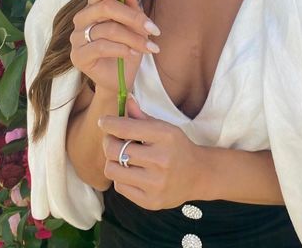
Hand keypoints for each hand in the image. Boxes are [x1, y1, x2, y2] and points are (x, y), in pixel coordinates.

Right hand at [69, 0, 160, 94]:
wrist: (119, 79)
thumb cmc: (127, 48)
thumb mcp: (134, 25)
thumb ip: (131, 6)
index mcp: (93, 7)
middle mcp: (82, 19)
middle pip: (105, 8)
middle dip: (133, 17)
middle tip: (153, 29)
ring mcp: (77, 37)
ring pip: (108, 29)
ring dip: (133, 38)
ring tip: (149, 46)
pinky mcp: (78, 56)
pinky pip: (101, 47)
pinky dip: (122, 49)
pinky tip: (133, 53)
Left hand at [99, 95, 203, 209]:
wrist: (198, 174)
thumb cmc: (177, 147)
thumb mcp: (165, 128)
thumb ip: (142, 116)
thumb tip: (126, 100)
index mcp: (165, 136)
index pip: (126, 128)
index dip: (109, 124)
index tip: (103, 121)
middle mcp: (160, 160)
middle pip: (114, 150)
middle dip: (108, 141)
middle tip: (111, 139)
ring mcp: (155, 183)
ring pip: (112, 170)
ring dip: (112, 161)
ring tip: (121, 156)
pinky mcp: (150, 201)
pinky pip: (119, 187)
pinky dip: (120, 177)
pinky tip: (131, 171)